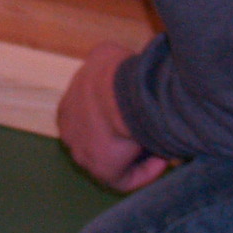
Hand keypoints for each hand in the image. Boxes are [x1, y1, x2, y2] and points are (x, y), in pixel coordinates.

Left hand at [61, 41, 171, 192]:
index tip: (135, 114)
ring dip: (138, 155)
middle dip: (125, 139)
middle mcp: (71, 135)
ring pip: (115, 161)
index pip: (90, 118)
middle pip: (102, 142)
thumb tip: (121, 65)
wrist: (117, 93)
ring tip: (163, 145)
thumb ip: (110, 62)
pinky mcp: (103, 172)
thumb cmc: (112, 71)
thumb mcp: (106, 54)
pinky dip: (146, 172)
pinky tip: (164, 159)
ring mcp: (85, 156)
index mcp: (68, 109)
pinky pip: (126, 179)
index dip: (114, 117)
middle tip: (151, 132)